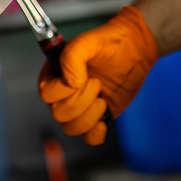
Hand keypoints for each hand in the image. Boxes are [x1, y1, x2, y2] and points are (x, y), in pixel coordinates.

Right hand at [38, 6, 158, 145]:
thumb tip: (71, 83)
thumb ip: (71, 57)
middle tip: (97, 84)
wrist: (134, 51)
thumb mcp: (87, 42)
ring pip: (71, 128)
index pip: (47, 94)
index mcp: (53, 74)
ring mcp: (79, 107)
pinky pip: (88, 138)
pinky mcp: (96, 117)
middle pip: (58, 114)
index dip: (65, 91)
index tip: (85, 78)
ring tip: (103, 99)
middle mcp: (62, 93)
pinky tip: (105, 117)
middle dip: (81, 101)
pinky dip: (96, 133)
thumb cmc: (109, 43)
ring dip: (90, 116)